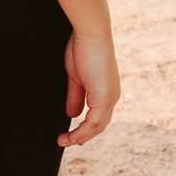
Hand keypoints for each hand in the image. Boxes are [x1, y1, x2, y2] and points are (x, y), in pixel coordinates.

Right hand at [59, 30, 118, 146]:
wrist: (91, 33)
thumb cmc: (83, 48)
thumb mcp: (76, 77)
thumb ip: (75, 96)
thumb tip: (72, 114)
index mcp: (107, 90)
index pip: (98, 116)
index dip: (85, 128)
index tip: (70, 134)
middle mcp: (112, 96)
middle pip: (99, 125)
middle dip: (83, 136)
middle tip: (66, 141)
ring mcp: (109, 98)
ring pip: (97, 127)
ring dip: (80, 137)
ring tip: (63, 141)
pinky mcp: (104, 97)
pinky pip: (93, 123)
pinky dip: (81, 132)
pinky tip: (70, 137)